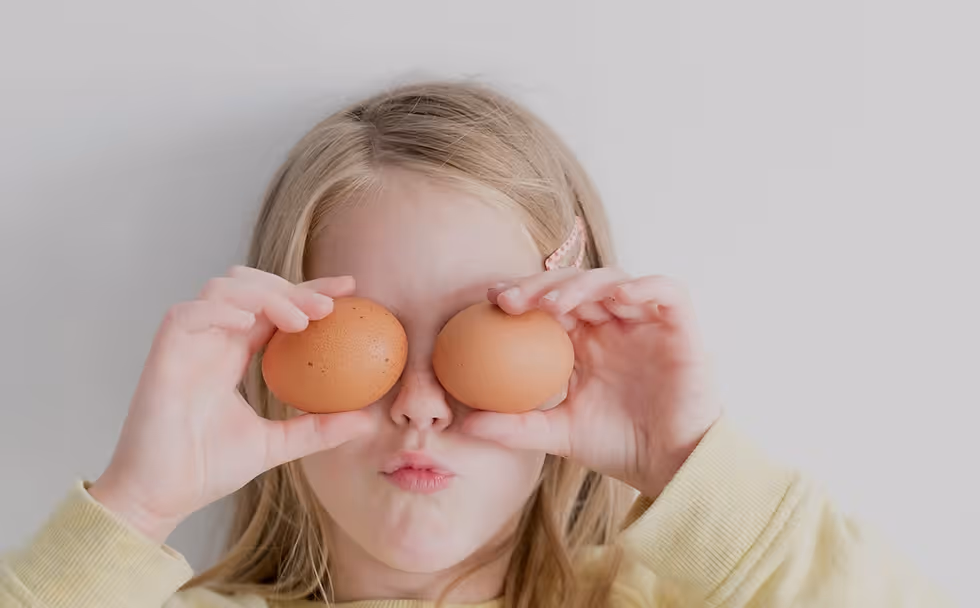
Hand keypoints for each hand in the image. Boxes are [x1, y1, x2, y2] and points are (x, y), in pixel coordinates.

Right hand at [89, 267, 372, 542]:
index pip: (274, 308)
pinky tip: (251, 320)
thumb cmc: (207, 470)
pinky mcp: (163, 353)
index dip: (308, 292)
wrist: (160, 497)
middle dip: (292, 287)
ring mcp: (186, 344)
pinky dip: (221, 309)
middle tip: (330, 306)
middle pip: (251, 286)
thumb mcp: (276, 445)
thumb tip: (367, 421)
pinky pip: (188, 313)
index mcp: (232, 355)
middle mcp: (210, 341)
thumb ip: (317, 429)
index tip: (350, 290)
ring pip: (222, 288)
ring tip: (299, 321)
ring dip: (264, 294)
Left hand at [461, 268, 721, 497]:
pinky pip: (667, 292)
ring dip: (582, 285)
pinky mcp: (681, 327)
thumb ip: (514, 426)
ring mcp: (646, 322)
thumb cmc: (618, 447)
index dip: (522, 294)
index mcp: (584, 341)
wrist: (672, 468)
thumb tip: (463, 426)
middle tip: (510, 300)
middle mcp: (613, 325)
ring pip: (614, 280)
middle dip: (541, 285)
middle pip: (575, 284)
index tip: (489, 301)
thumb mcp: (557, 435)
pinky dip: (644, 287)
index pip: (550, 304)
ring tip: (554, 304)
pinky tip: (616, 299)